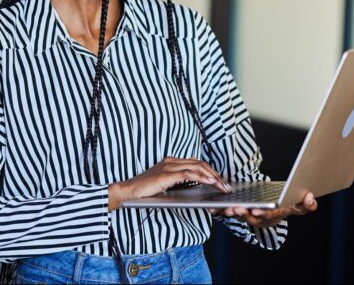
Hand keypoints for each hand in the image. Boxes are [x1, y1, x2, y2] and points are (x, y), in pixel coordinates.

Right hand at [108, 156, 230, 210]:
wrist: (127, 192)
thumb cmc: (145, 192)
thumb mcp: (165, 185)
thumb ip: (178, 183)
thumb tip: (196, 188)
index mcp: (172, 162)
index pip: (197, 163)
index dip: (211, 171)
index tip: (221, 181)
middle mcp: (172, 161)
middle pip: (201, 164)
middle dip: (216, 175)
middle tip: (226, 185)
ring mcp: (169, 166)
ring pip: (198, 167)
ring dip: (213, 177)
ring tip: (222, 186)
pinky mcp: (166, 174)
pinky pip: (189, 173)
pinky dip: (202, 177)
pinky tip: (210, 183)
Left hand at [207, 191, 317, 228]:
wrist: (273, 210)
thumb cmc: (286, 205)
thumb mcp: (298, 205)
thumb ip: (307, 204)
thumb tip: (310, 196)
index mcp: (275, 215)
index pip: (269, 215)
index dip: (263, 213)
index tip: (256, 211)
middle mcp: (261, 218)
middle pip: (251, 217)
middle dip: (243, 213)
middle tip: (236, 209)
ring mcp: (249, 216)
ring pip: (238, 216)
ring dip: (231, 213)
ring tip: (225, 208)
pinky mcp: (239, 212)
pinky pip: (228, 212)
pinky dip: (220, 210)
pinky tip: (212, 206)